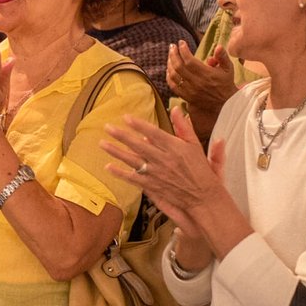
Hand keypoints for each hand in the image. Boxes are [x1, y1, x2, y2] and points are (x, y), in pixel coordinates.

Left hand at [101, 109, 225, 238]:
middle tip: (107, 127)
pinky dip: (120, 173)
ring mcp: (157, 174)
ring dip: (116, 152)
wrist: (203, 197)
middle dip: (122, 136)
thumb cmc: (201, 170)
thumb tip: (177, 109)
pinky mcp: (153, 186)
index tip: (126, 117)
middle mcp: (164, 160)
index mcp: (175, 147)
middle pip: (139, 145)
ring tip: (102, 144)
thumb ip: (184, 127)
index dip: (139, 125)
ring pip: (133, 161)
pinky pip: (133, 178)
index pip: (154, 133)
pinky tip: (108, 167)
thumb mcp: (195, 145)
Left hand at [166, 42, 236, 113]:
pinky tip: (168, 69)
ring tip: (170, 55)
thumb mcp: (228, 68)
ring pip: (174, 76)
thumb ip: (222, 56)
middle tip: (172, 46)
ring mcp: (190, 90)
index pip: (189, 60)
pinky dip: (168, 77)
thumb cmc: (226, 83)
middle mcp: (196, 82)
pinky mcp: (186, 97)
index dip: (183, 50)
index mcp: (206, 74)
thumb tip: (218, 46)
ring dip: (169, 64)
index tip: (181, 42)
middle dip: (173, 54)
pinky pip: (173, 86)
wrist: (225, 103)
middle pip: (179, 66)